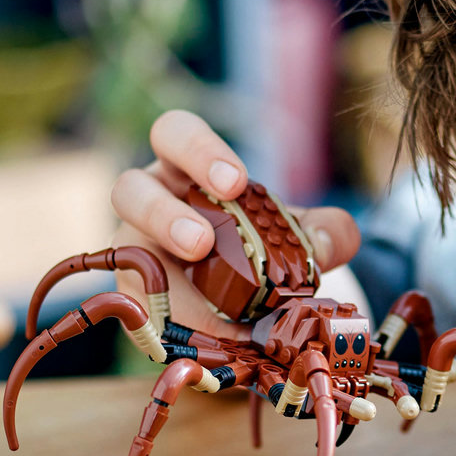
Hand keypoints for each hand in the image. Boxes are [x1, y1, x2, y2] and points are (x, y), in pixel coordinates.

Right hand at [110, 110, 361, 334]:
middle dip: (167, 207)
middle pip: (131, 183)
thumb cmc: (261, 255)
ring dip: (161, 235)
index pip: (177, 136)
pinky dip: (157, 304)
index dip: (201, 151)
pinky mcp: (130, 291)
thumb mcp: (298, 241)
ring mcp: (133, 246)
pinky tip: (193, 319)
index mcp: (187, 172)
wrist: (243, 312)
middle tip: (207, 235)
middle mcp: (152, 201)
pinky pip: (130, 292)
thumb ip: (325, 236)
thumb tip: (331, 242)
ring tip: (197, 253)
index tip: (237, 182)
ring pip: (124, 235)